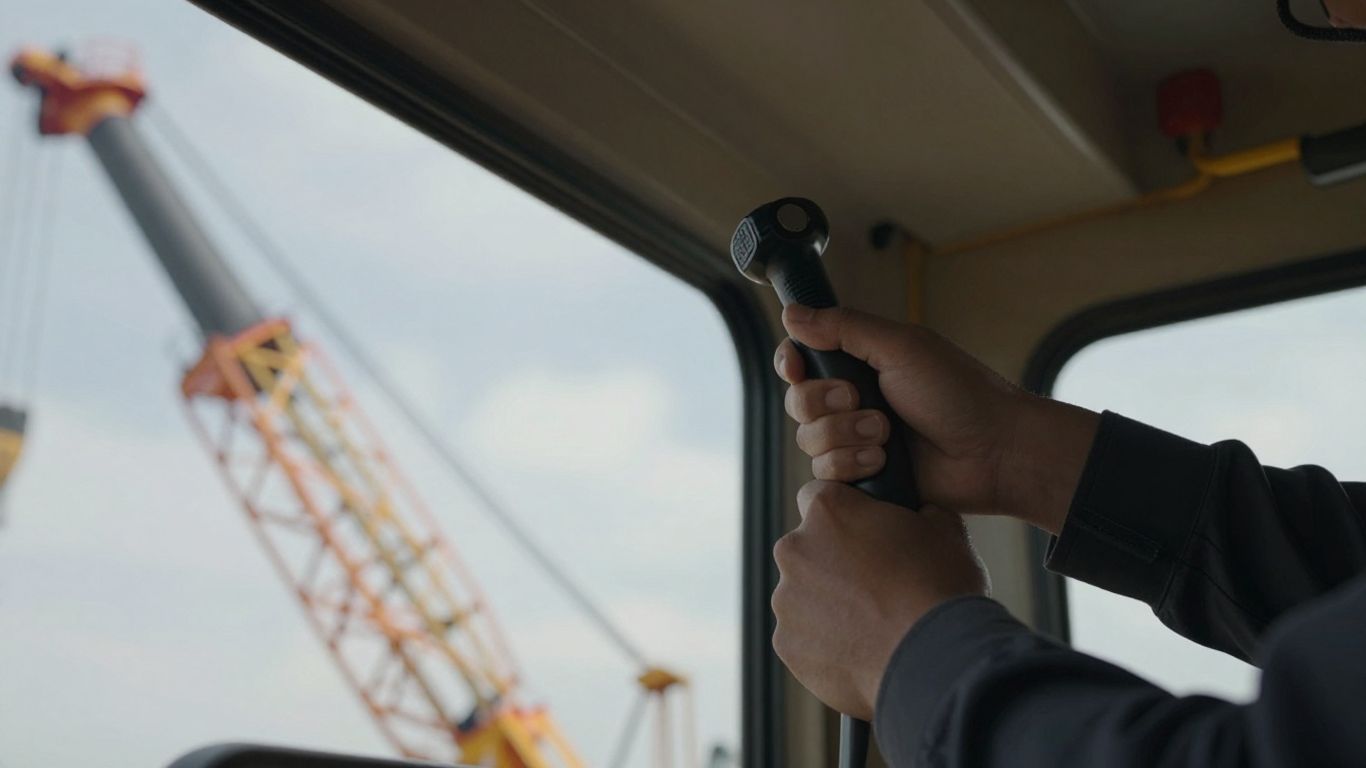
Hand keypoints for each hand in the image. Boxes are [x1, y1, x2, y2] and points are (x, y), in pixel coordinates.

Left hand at [772, 481, 988, 719]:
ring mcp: (786, 600)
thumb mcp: (946, 531)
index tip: (864, 534)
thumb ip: (919, 512)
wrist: (934, 663)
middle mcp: (795, 550)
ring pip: (803, 596)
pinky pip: (803, 638)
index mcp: (828, 511)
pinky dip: (825, 644)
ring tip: (873, 627)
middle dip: (833, 563)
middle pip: (808, 549)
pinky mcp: (787, 645)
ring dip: (828, 606)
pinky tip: (862, 653)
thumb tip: (921, 514)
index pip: (818, 496)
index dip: (844, 513)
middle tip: (875, 588)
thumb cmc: (942, 590)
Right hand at [775, 305, 1098, 533]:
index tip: (796, 368)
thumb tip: (790, 312)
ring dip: (844, 436)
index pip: (802, 358)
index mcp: (862, 363)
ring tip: (886, 436)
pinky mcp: (864, 476)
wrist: (994, 452)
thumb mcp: (901, 347)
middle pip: (798, 400)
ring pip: (808, 440)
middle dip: (824, 403)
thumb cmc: (959, 393)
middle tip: (861, 401)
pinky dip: (852, 465)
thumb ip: (844, 328)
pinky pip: (826, 473)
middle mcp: (855, 400)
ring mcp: (858, 440)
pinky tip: (884, 463)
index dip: (791, 363)